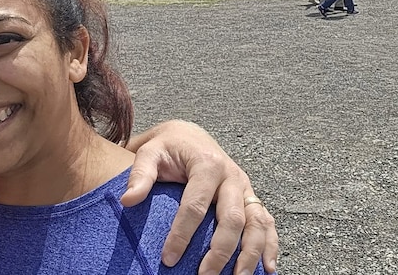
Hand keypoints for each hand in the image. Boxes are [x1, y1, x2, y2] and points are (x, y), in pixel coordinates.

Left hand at [122, 120, 277, 273]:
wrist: (189, 136)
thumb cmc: (168, 147)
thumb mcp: (150, 153)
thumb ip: (140, 175)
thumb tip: (128, 200)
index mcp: (207, 164)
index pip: (196, 205)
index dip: (182, 234)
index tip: (168, 259)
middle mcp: (231, 176)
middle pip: (232, 218)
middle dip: (220, 250)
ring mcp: (244, 188)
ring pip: (257, 222)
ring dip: (251, 253)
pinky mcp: (251, 197)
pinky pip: (267, 222)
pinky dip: (270, 245)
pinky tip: (268, 268)